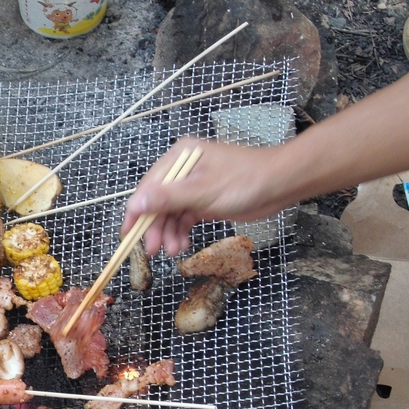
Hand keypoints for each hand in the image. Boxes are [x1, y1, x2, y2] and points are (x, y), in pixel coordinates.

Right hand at [121, 137, 288, 255]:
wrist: (280, 184)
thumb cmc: (245, 181)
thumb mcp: (203, 192)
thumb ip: (167, 199)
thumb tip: (134, 205)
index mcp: (179, 157)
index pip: (148, 187)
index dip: (136, 212)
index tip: (128, 235)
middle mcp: (182, 169)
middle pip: (157, 202)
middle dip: (155, 227)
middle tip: (153, 251)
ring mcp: (193, 185)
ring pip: (170, 213)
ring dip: (169, 233)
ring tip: (174, 251)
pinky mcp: (203, 200)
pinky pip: (183, 218)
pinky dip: (181, 232)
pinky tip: (182, 244)